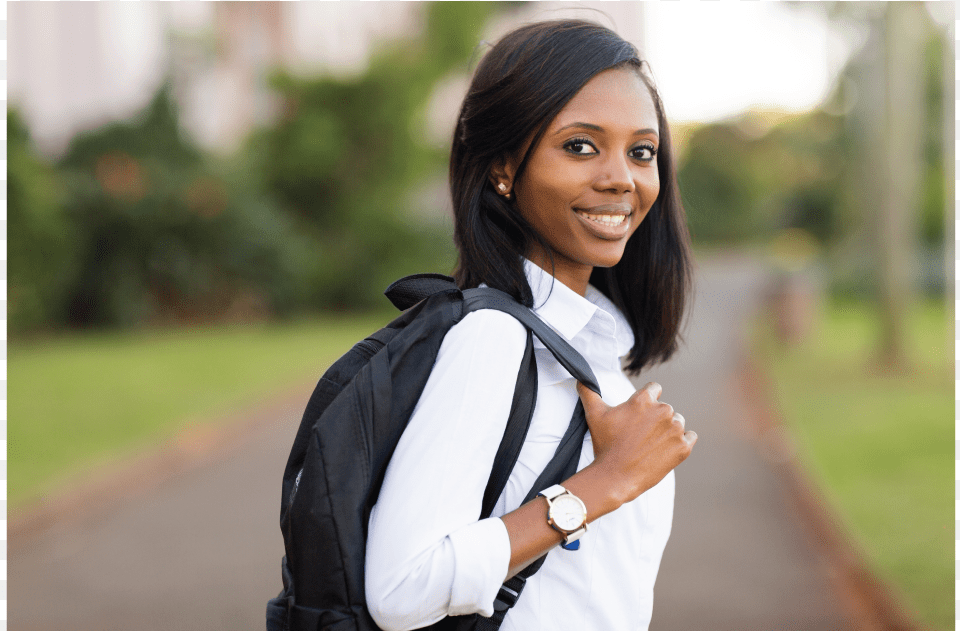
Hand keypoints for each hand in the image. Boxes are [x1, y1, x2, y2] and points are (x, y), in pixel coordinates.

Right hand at [576, 381, 695, 507]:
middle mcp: (663, 410)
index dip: (646, 401)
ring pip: (677, 422)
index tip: (640, 414)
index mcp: (644, 400)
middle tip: (640, 435)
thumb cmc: (605, 445)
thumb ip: (588, 392)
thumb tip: (581, 380)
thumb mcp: (594, 415)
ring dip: (668, 430)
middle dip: (655, 419)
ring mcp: (675, 429)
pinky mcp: (683, 447)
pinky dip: (682, 442)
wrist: (616, 477)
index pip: (654, 389)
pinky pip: (690, 437)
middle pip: (665, 408)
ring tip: (651, 444)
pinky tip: (667, 449)